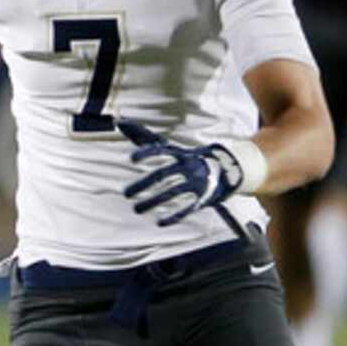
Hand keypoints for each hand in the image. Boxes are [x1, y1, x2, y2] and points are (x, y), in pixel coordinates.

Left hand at [117, 118, 254, 225]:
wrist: (226, 168)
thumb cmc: (187, 157)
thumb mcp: (169, 146)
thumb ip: (144, 137)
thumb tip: (120, 123)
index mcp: (179, 153)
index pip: (161, 150)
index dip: (147, 154)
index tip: (132, 159)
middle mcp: (188, 166)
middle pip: (163, 175)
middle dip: (143, 184)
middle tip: (126, 193)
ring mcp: (196, 182)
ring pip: (173, 193)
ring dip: (153, 202)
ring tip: (136, 209)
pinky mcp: (203, 197)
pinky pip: (188, 208)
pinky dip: (174, 216)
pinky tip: (160, 222)